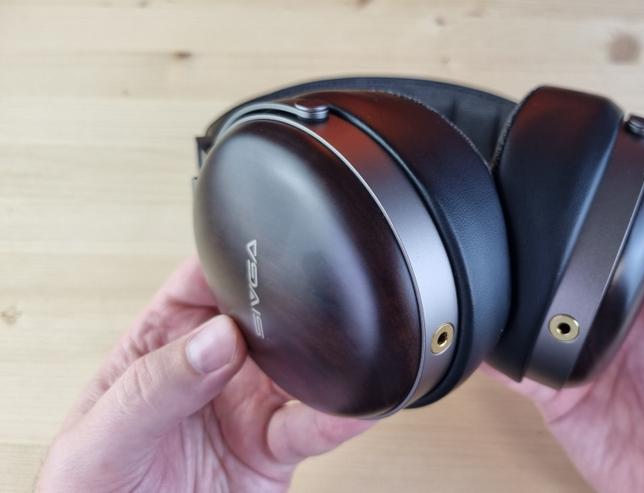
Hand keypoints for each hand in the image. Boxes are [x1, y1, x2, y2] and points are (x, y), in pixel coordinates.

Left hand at [37, 258, 371, 491]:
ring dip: (321, 358)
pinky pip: (314, 427)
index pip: (199, 285)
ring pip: (298, 368)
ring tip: (337, 354)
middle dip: (288, 307)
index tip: (255, 266)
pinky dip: (340, 415)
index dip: (229, 267)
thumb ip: (152, 387)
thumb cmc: (89, 491)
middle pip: (260, 319)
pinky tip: (353, 404)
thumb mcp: (99, 438)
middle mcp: (211, 372)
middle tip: (299, 315)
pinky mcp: (273, 451)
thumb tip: (213, 339)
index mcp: (159, 347)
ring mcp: (246, 408)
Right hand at [487, 231, 643, 491]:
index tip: (605, 220)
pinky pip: (518, 366)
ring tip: (510, 290)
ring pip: (536, 309)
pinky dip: (497, 354)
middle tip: (546, 257)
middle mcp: (621, 315)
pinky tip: (488, 342)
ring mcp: (585, 351)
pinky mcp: (558, 392)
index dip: (616, 223)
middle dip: (552, 256)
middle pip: (573, 267)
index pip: (632, 238)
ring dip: (518, 297)